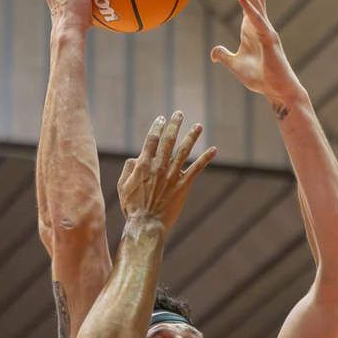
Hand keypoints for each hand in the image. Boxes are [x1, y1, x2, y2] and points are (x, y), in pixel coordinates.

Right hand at [117, 111, 215, 230]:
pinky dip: (206, 158)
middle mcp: (159, 166)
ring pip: (184, 151)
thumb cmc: (132, 206)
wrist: (146, 224)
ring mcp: (172, 175)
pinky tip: (214, 149)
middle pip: (169, 140)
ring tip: (198, 126)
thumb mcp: (123, 185)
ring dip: (192, 136)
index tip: (161, 118)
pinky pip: (197, 169)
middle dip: (174, 125)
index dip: (157, 127)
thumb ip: (129, 168)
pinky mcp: (183, 185)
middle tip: (179, 113)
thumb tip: (136, 158)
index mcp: (143, 164)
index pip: (151, 140)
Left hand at [210, 0, 305, 107]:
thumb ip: (224, 56)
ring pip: (256, 3)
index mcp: (252, 27)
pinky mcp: (269, 41)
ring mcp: (266, 31)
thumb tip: (214, 52)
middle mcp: (261, 24)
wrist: (277, 92)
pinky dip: (250, 9)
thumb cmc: (260, 78)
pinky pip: (258, 22)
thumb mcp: (235, 65)